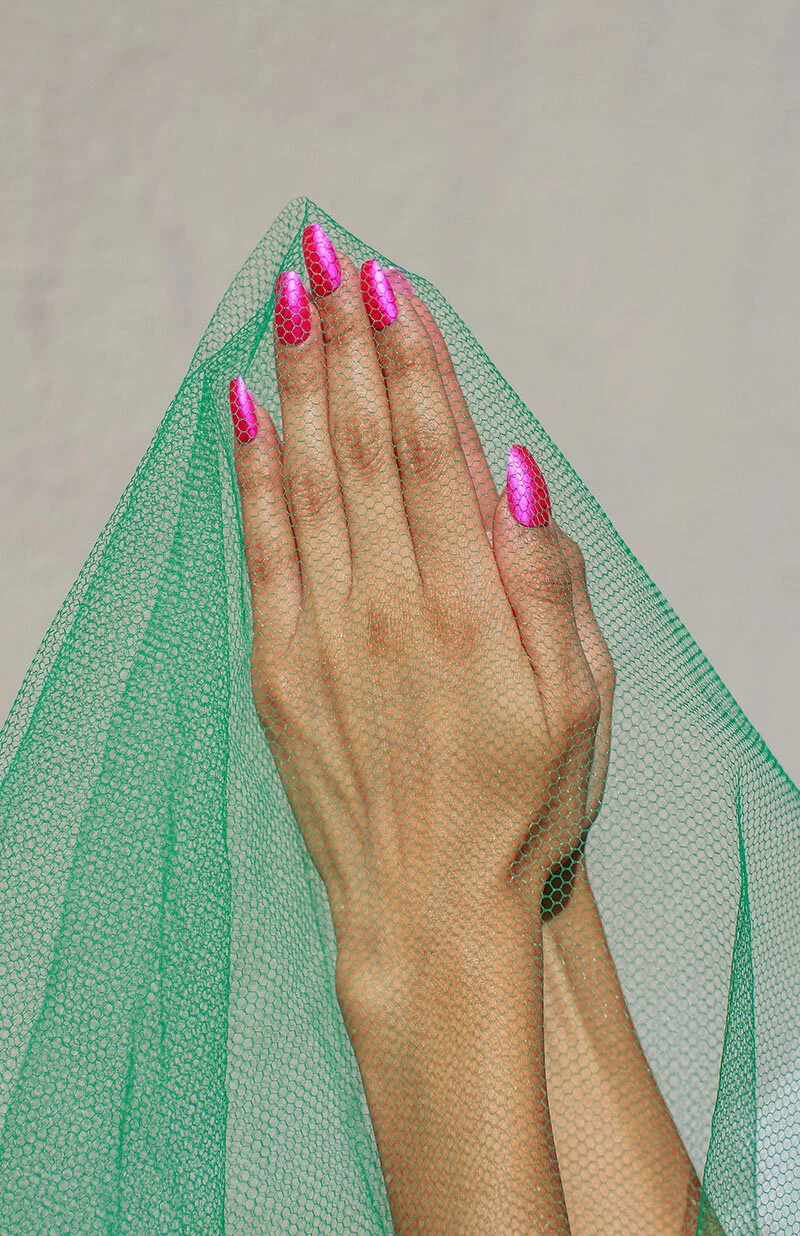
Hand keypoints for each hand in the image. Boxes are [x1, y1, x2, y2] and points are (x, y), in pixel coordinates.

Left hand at [229, 231, 604, 986]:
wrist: (427, 907)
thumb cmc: (522, 803)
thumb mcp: (580, 701)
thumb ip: (546, 581)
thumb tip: (511, 475)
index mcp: (470, 605)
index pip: (434, 450)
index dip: (412, 361)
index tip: (391, 288)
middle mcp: (388, 603)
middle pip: (364, 444)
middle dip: (348, 343)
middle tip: (328, 261)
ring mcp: (322, 634)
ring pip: (308, 479)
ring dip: (300, 383)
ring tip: (289, 303)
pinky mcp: (277, 667)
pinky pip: (260, 548)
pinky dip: (252, 473)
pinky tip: (246, 411)